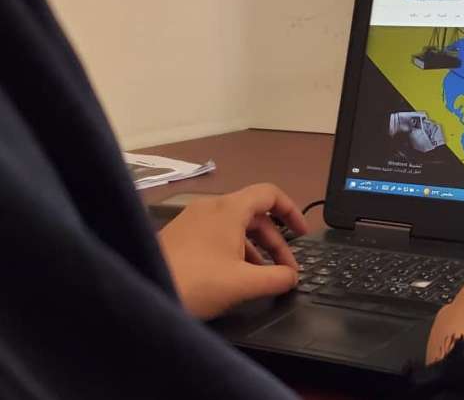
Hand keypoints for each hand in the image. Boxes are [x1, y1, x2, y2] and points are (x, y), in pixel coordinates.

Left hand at [158, 183, 307, 319]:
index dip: (292, 211)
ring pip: (236, 226)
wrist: (142, 289)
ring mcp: (193, 220)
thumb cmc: (195, 282)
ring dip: (256, 248)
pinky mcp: (181, 235)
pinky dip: (235, 250)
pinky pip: (218, 234)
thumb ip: (277, 278)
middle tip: (286, 268)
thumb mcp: (244, 283)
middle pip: (255, 214)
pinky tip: (237, 276)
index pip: (270, 194)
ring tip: (264, 276)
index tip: (302, 233)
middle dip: (276, 240)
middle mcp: (211, 207)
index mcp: (229, 209)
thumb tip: (292, 277)